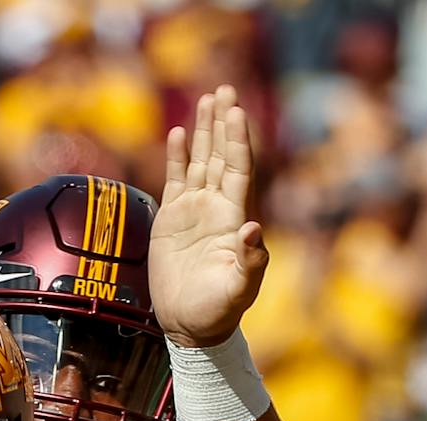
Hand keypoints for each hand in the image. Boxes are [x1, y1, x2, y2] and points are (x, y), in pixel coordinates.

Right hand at [153, 84, 268, 347]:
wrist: (191, 326)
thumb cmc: (218, 311)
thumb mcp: (238, 291)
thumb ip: (250, 262)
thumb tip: (253, 229)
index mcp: (235, 218)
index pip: (238, 169)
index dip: (238, 140)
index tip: (237, 111)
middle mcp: (217, 208)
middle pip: (222, 155)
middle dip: (223, 123)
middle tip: (225, 89)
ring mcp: (195, 211)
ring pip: (201, 161)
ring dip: (204, 130)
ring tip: (206, 98)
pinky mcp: (172, 219)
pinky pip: (175, 179)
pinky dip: (177, 156)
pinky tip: (179, 133)